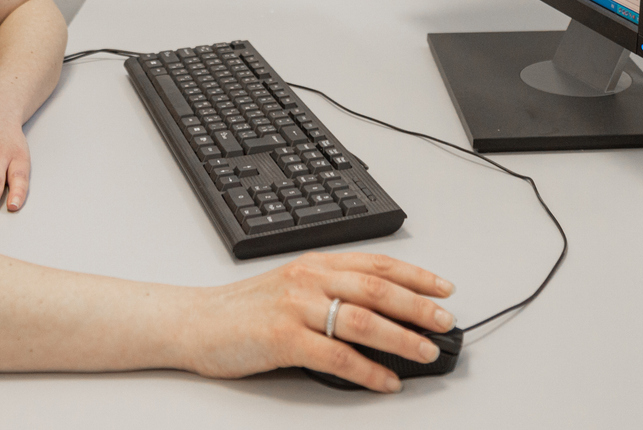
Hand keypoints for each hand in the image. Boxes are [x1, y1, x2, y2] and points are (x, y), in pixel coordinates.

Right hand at [180, 251, 455, 392]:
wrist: (197, 322)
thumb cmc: (245, 309)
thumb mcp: (293, 286)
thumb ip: (331, 291)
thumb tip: (382, 312)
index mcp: (316, 263)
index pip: (378, 263)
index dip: (416, 275)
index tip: (444, 288)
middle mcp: (310, 279)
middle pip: (378, 288)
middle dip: (418, 307)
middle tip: (446, 322)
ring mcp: (296, 307)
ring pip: (363, 320)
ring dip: (401, 338)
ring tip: (425, 351)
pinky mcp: (283, 338)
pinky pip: (336, 356)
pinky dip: (367, 370)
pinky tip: (385, 380)